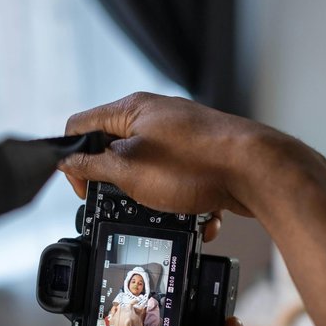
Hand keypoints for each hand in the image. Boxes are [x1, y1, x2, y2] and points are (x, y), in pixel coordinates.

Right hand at [63, 93, 262, 234]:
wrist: (257, 171)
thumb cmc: (196, 164)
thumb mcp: (130, 169)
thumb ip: (94, 166)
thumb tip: (67, 161)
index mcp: (132, 109)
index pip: (81, 127)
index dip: (74, 160)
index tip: (86, 191)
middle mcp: (156, 117)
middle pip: (116, 151)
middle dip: (119, 184)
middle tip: (127, 204)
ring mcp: (182, 137)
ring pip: (150, 172)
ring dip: (154, 199)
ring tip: (167, 210)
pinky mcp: (203, 157)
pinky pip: (180, 182)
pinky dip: (183, 203)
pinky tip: (196, 215)